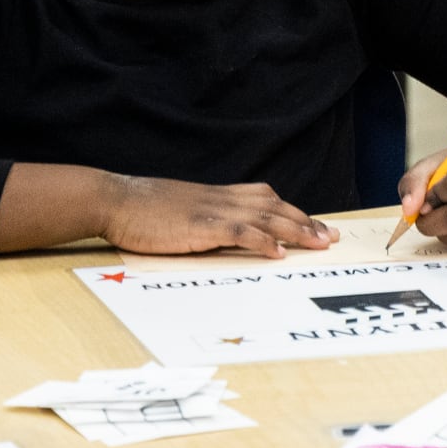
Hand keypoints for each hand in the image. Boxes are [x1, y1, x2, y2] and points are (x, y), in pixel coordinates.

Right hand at [98, 174, 333, 257]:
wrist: (115, 200)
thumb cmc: (141, 209)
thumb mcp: (180, 210)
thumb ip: (203, 217)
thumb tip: (222, 233)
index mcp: (216, 195)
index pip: (266, 199)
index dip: (293, 211)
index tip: (316, 225)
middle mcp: (221, 199)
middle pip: (274, 206)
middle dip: (306, 222)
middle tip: (331, 237)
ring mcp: (212, 210)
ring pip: (265, 216)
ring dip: (296, 230)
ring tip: (319, 244)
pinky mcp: (200, 225)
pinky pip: (238, 231)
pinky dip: (261, 240)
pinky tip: (278, 252)